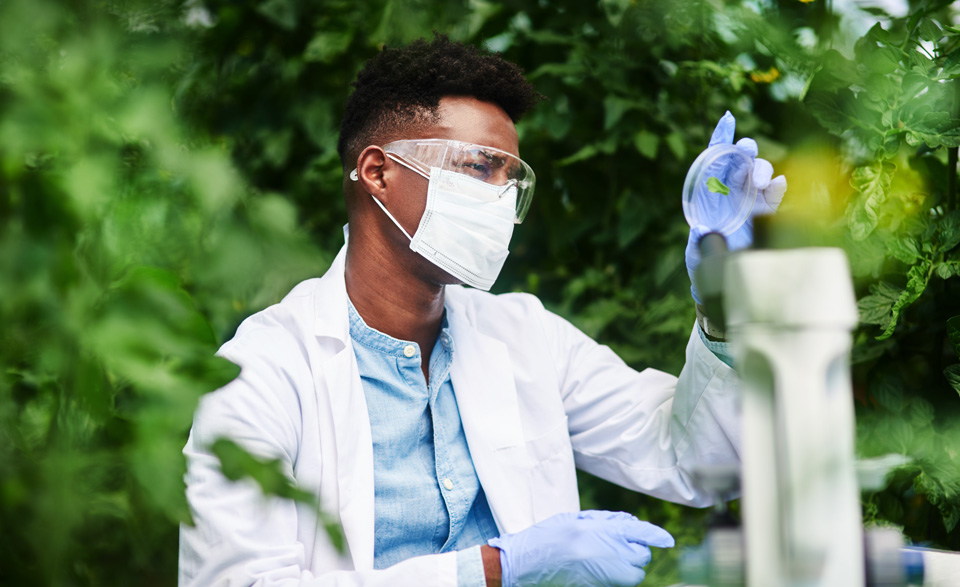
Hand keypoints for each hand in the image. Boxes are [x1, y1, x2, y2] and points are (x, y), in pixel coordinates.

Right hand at [487, 510, 674, 586]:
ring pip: (634, 573)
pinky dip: (617, 575)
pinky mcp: (600, 586)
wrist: (531, 562)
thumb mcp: (578, 519)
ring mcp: (607, 574)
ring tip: (605, 555)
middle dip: (634, 549)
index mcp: (605, 532)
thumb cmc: (550, 535)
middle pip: (641, 555)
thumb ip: (607, 520)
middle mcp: (611, 554)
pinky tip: (598, 566)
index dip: (657, 536)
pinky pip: (620, 582)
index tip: (668, 541)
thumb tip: (630, 524)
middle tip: (614, 541)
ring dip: (627, 564)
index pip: (642, 533)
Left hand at [685, 111, 786, 303]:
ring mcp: (750, 202)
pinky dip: (776, 188)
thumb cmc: (704, 262)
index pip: (715, 160)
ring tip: (761, 179)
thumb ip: (699, 240)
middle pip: (741, 162)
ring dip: (761, 170)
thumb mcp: (698, 252)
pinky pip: (774, 197)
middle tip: (746, 149)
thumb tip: (702, 230)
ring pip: (759, 175)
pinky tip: (775, 185)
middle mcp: (731, 192)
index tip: (727, 119)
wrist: (721, 282)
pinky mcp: (765, 216)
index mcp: (709, 193)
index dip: (721, 138)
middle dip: (745, 151)